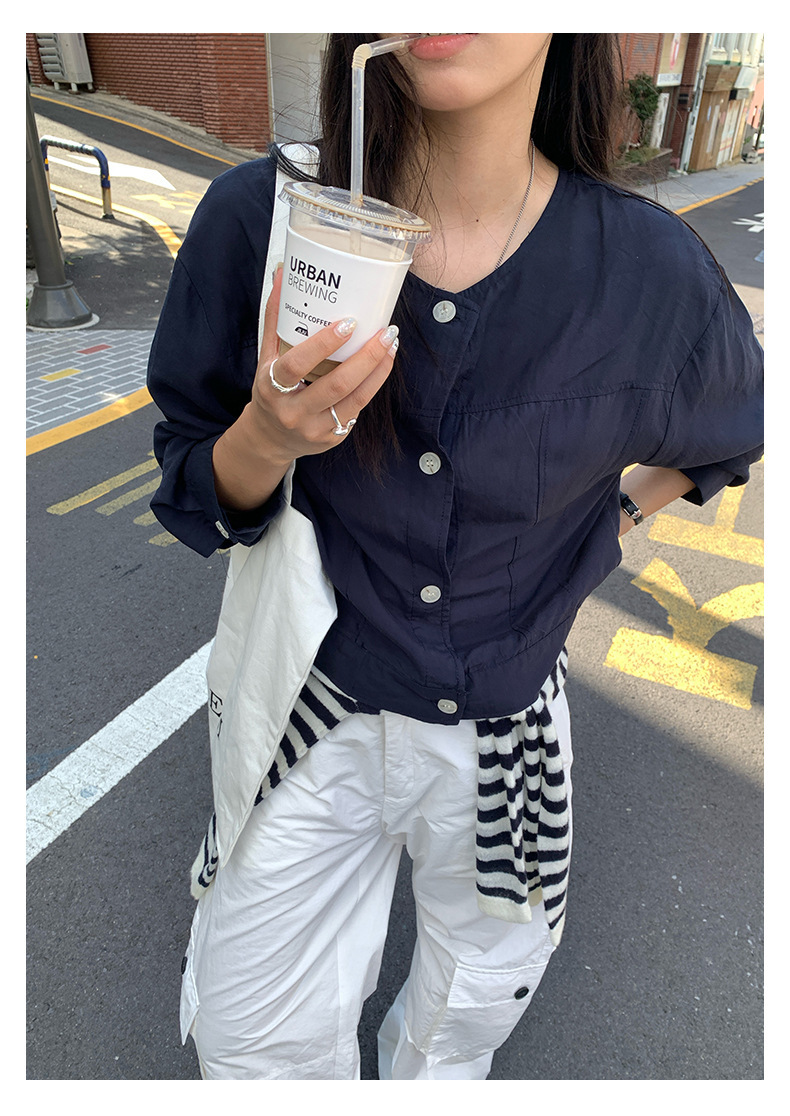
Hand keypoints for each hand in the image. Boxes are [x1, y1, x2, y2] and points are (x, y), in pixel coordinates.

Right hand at [211, 269, 398, 512]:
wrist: (269, 439)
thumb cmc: (270, 391)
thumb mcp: (266, 358)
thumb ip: (275, 319)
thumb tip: (282, 274)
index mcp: (271, 387)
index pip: (297, 365)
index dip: (323, 344)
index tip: (348, 323)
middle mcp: (293, 412)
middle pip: (336, 385)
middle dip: (366, 357)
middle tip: (386, 332)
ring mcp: (315, 429)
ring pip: (355, 400)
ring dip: (378, 370)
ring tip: (391, 344)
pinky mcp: (332, 438)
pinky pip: (358, 409)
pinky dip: (373, 385)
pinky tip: (383, 364)